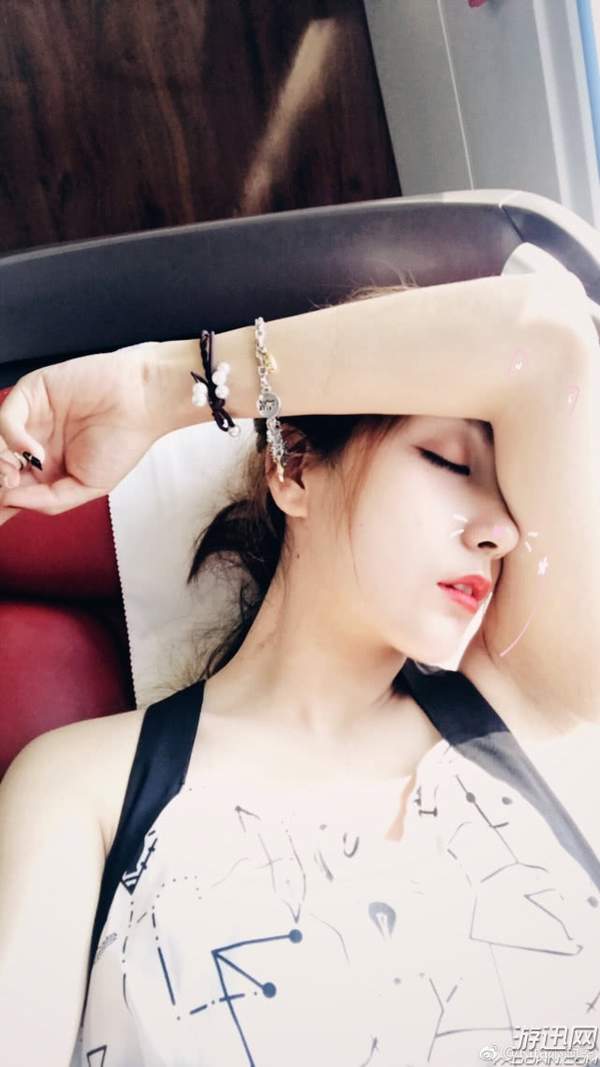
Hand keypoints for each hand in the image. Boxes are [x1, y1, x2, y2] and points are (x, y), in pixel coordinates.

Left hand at [0, 342, 162, 526]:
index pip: (10, 488)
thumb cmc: (122, 443)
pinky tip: (34, 452)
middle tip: (8, 491)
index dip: (1, 501)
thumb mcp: (87, 488)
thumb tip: (7, 501)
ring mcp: (30, 418)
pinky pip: (6, 418)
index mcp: (45, 468)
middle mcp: (33, 443)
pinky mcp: (31, 393)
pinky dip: (12, 438)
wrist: (142, 403)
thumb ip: (47, 500)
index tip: (0, 513)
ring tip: (15, 475)